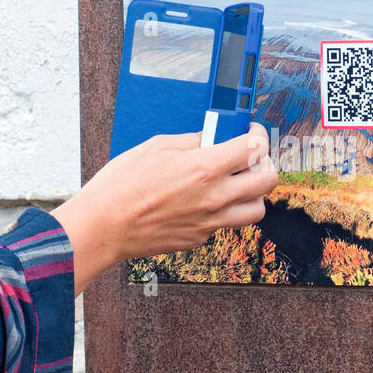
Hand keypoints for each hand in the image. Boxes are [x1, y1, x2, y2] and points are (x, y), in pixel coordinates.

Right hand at [52, 124, 278, 294]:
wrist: (103, 226)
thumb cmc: (122, 186)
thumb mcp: (157, 146)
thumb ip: (192, 141)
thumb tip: (212, 138)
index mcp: (205, 168)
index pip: (255, 148)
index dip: (258, 136)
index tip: (251, 133)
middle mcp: (215, 197)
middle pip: (268, 181)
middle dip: (265, 164)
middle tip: (250, 159)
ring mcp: (210, 222)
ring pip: (257, 210)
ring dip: (252, 194)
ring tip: (235, 184)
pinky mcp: (200, 238)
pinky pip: (226, 224)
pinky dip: (224, 211)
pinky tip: (204, 201)